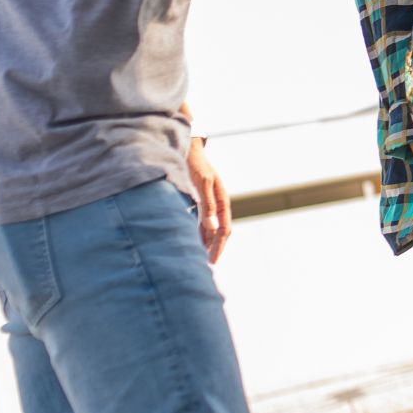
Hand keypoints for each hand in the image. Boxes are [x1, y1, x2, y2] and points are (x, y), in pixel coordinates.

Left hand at [185, 137, 231, 262]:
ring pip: (211, 228)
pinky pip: (203, 222)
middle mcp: (218, 204)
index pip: (224, 230)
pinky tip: (193, 241)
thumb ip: (207, 205)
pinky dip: (200, 234)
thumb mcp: (202, 183)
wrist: (187, 146)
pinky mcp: (200, 200)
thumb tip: (212, 228)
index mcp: (222, 201)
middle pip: (220, 232)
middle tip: (207, 266)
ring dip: (207, 243)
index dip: (218, 247)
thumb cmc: (195, 163)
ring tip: (199, 258)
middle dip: (215, 248)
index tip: (211, 262)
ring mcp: (209, 202)